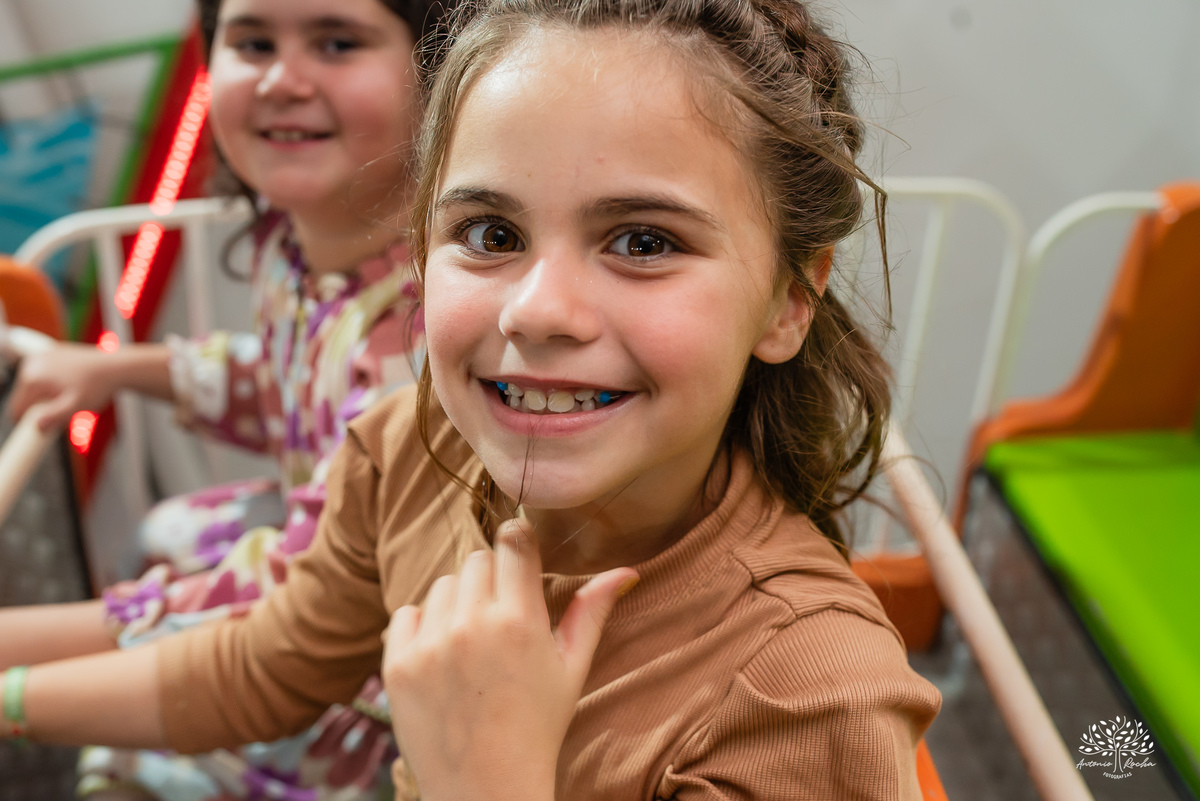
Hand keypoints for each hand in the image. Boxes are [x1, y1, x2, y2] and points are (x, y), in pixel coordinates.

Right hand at [6, 343, 119, 430]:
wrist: (115, 366)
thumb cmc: (98, 385)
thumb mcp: (76, 406)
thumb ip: (55, 417)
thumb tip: (37, 425)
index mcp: (32, 378)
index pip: (17, 410)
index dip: (32, 421)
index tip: (50, 424)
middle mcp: (31, 365)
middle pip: (25, 399)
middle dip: (42, 408)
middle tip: (67, 407)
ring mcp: (39, 358)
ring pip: (34, 390)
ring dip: (48, 397)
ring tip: (72, 395)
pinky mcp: (48, 355)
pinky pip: (43, 379)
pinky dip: (53, 386)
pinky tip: (72, 385)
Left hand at [382, 521, 636, 800]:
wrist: (485, 787)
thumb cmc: (538, 727)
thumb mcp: (572, 668)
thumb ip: (593, 611)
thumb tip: (627, 570)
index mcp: (520, 622)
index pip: (513, 541)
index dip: (518, 541)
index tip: (520, 554)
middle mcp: (472, 626)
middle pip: (477, 559)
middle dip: (492, 578)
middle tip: (501, 617)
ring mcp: (430, 645)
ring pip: (443, 584)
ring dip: (458, 602)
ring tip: (473, 644)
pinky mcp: (398, 664)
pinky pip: (407, 613)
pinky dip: (423, 627)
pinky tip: (443, 658)